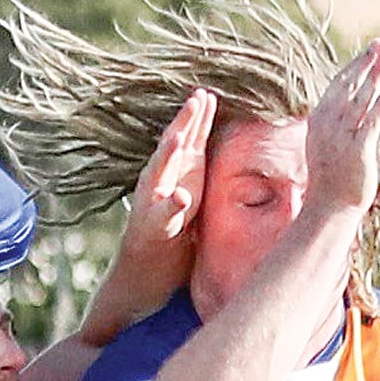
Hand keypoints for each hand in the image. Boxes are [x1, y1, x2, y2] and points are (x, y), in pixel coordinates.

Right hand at [79, 89, 215, 348]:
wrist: (142, 285)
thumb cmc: (170, 248)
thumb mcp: (196, 211)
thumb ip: (205, 188)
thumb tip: (236, 177)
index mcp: (176, 180)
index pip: (188, 144)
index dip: (198, 120)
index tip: (210, 94)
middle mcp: (160, 188)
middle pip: (172, 149)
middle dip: (184, 124)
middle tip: (199, 97)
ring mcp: (151, 209)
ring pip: (159, 176)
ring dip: (169, 155)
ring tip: (180, 137)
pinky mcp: (149, 233)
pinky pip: (160, 217)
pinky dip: (170, 206)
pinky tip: (180, 197)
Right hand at [303, 39, 379, 221]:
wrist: (329, 208)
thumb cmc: (331, 179)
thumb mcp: (329, 145)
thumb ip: (339, 123)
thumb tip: (355, 104)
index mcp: (318, 121)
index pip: (337, 86)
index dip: (354, 66)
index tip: (368, 51)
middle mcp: (328, 126)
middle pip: (348, 87)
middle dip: (365, 64)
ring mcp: (341, 138)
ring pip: (360, 100)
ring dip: (374, 77)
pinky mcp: (357, 151)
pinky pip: (370, 122)